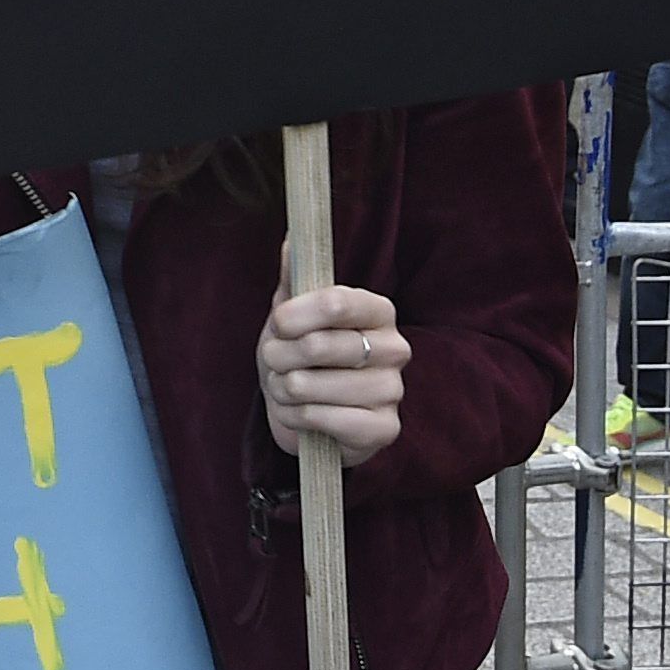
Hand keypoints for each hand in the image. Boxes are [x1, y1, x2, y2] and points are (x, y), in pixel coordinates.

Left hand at [260, 286, 408, 466]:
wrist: (307, 416)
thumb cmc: (300, 358)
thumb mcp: (293, 315)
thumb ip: (295, 278)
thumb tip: (291, 240)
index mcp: (378, 310)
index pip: (337, 302)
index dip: (295, 314)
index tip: (277, 323)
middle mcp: (395, 348)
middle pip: (317, 345)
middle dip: (278, 355)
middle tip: (274, 360)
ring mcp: (393, 391)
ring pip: (311, 385)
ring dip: (282, 388)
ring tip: (286, 387)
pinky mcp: (384, 429)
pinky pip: (322, 419)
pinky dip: (295, 417)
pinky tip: (299, 414)